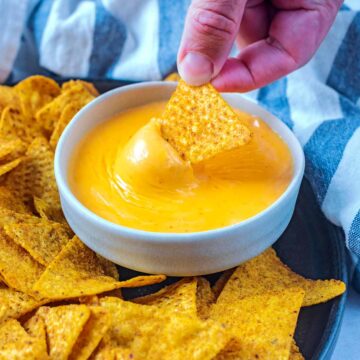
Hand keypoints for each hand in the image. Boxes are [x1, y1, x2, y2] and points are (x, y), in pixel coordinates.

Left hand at [177, 0, 341, 91]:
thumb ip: (217, 18)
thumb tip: (196, 72)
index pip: (289, 54)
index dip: (251, 75)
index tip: (212, 84)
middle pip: (261, 45)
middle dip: (227, 49)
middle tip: (196, 52)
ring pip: (240, 28)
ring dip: (216, 25)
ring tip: (210, 0)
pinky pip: (228, 10)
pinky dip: (212, 11)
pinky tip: (208, 1)